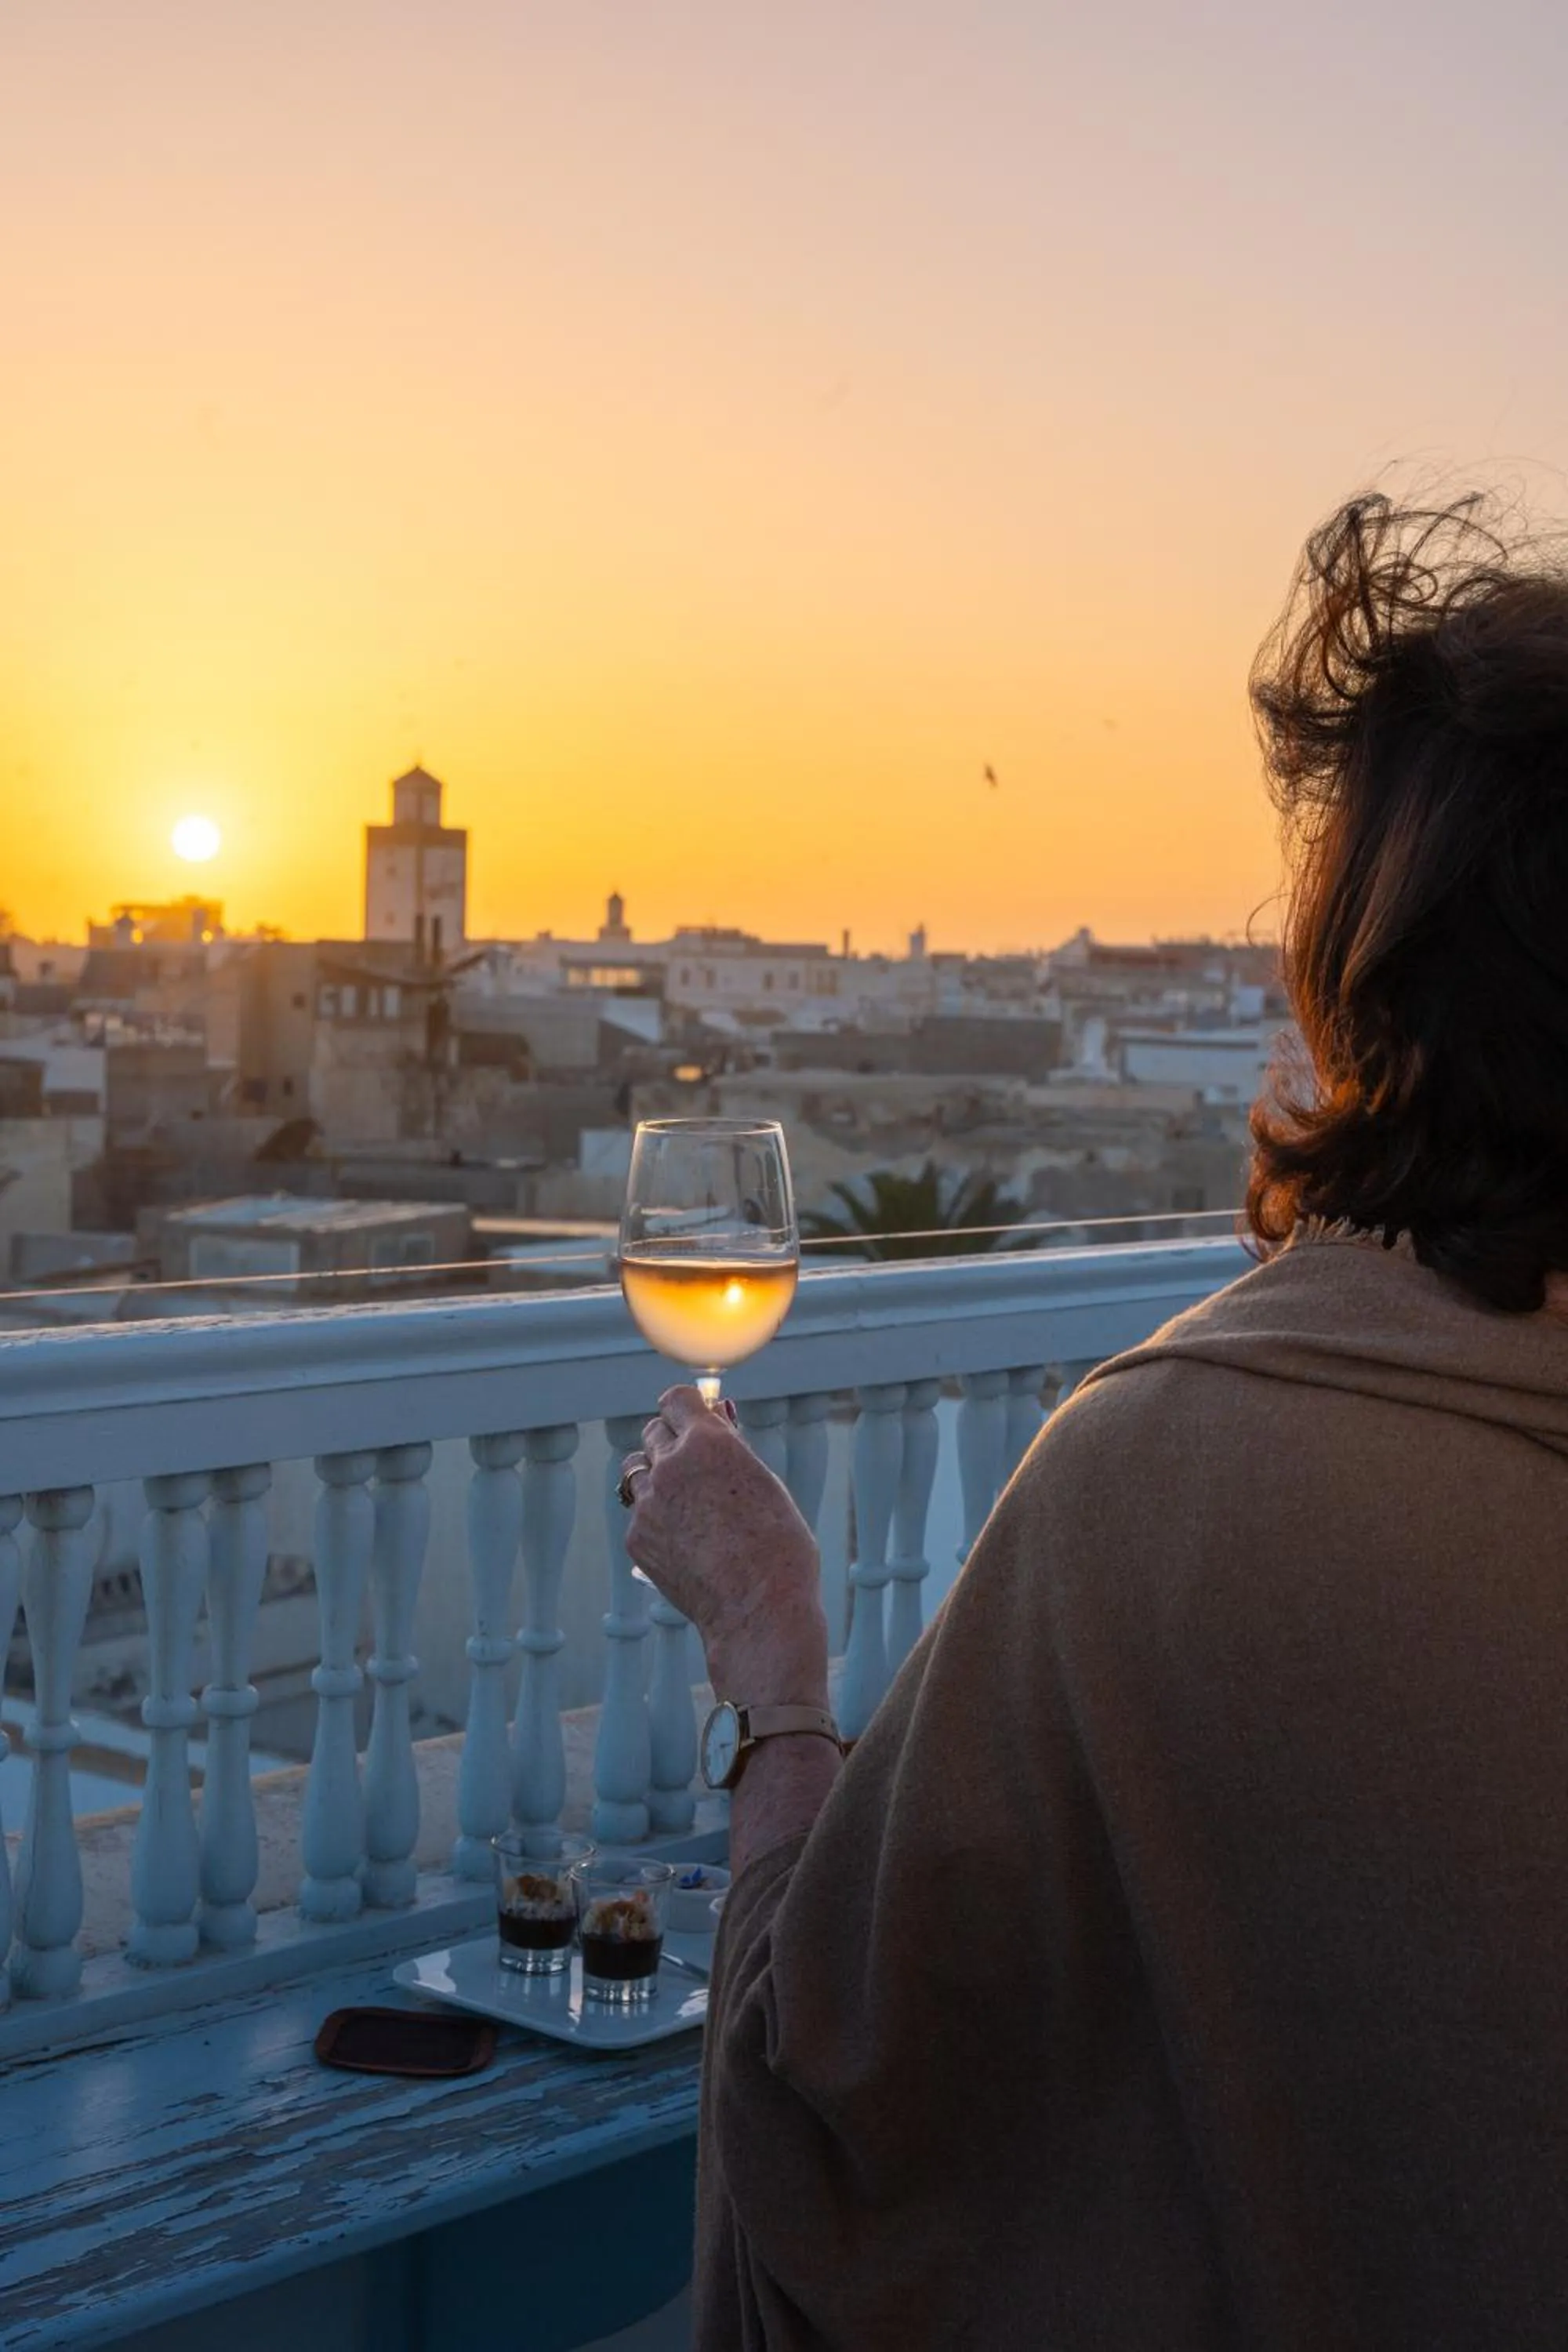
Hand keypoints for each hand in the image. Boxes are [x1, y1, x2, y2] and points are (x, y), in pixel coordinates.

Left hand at [623, 1387, 827, 1704]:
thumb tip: (718, 1418)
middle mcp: (672, 1464)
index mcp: (709, 1442)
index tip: (692, 1419)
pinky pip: (639, 1512)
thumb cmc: (778, 1545)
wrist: (758, 1609)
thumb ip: (734, 1449)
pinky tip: (685, 1541)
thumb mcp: (765, 1483)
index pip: (676, 1399)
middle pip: (653, 1431)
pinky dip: (655, 1518)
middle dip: (672, 1442)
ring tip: (686, 1503)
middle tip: (695, 1466)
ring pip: (637, 1469)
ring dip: (656, 1476)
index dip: (686, 1408)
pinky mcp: (636, 1536)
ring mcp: (649, 1501)